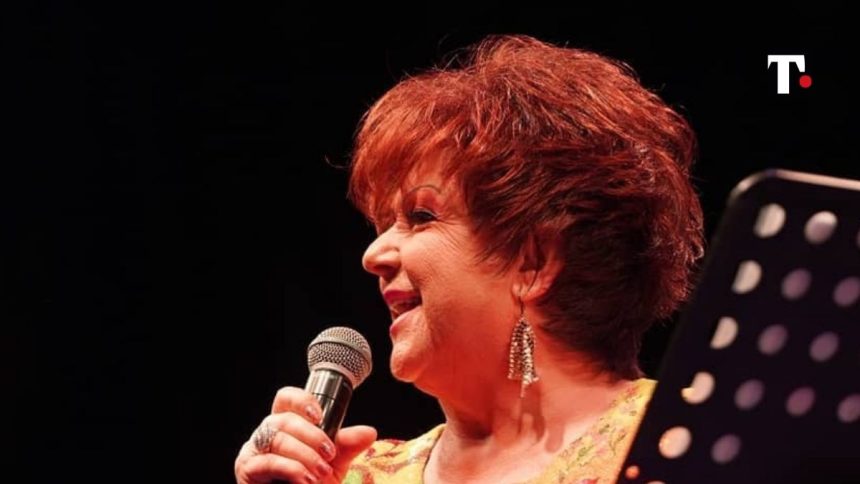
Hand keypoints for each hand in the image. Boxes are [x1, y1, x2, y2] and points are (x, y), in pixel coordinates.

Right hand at [235, 386, 376, 482]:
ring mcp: (254, 450)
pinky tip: (306, 480)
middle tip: (329, 453)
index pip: (286, 399)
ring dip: (304, 455)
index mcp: (286, 425)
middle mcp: (267, 433)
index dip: (301, 399)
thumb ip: (347, 445)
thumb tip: (368, 432)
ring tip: (321, 472)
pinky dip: (291, 469)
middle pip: (284, 419)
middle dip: (312, 435)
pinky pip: (267, 461)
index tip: (320, 415)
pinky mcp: (247, 469)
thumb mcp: (334, 464)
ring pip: (277, 438)